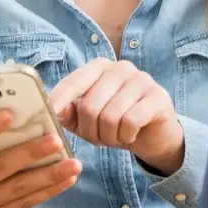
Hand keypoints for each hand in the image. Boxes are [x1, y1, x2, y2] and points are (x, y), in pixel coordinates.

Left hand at [50, 58, 184, 175]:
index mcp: (100, 67)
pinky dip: (126, 136)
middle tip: (97, 140)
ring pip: (110, 116)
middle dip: (89, 131)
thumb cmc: (116, 123)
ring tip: (114, 138)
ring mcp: (142, 80)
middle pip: (90, 105)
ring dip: (109, 137)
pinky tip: (129, 136)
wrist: (154, 134)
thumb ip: (70, 114)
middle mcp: (121, 68)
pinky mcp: (158, 96)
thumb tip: (59, 111)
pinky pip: (131, 121)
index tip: (49, 116)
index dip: (59, 100)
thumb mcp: (88, 121)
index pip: (74, 82)